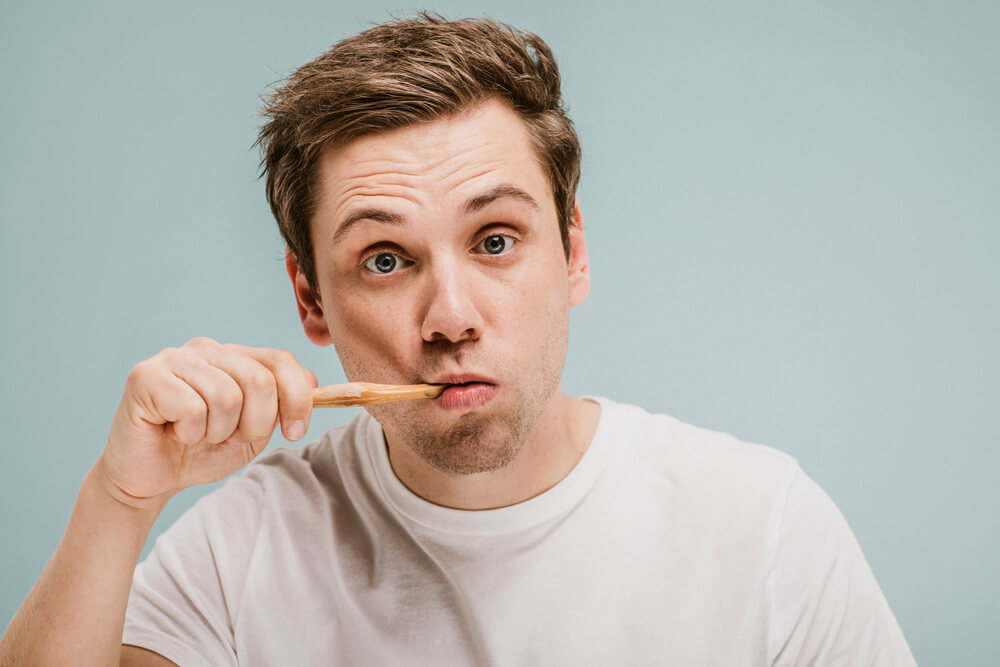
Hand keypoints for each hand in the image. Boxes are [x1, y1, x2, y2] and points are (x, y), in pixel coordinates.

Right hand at [97, 337, 316, 507]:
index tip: (295, 432)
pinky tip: (173, 432)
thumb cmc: (201, 451)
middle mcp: (205, 349)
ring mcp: (174, 358)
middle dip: (254, 424)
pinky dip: (189, 433)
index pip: (281, 361)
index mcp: (234, 356)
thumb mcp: (255, 430)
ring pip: (226, 396)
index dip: (298, 399)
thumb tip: (313, 381)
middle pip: (259, 380)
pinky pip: (192, 408)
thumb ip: (283, 403)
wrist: (150, 479)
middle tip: (229, 438)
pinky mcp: (145, 376)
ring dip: (217, 432)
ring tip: (197, 435)